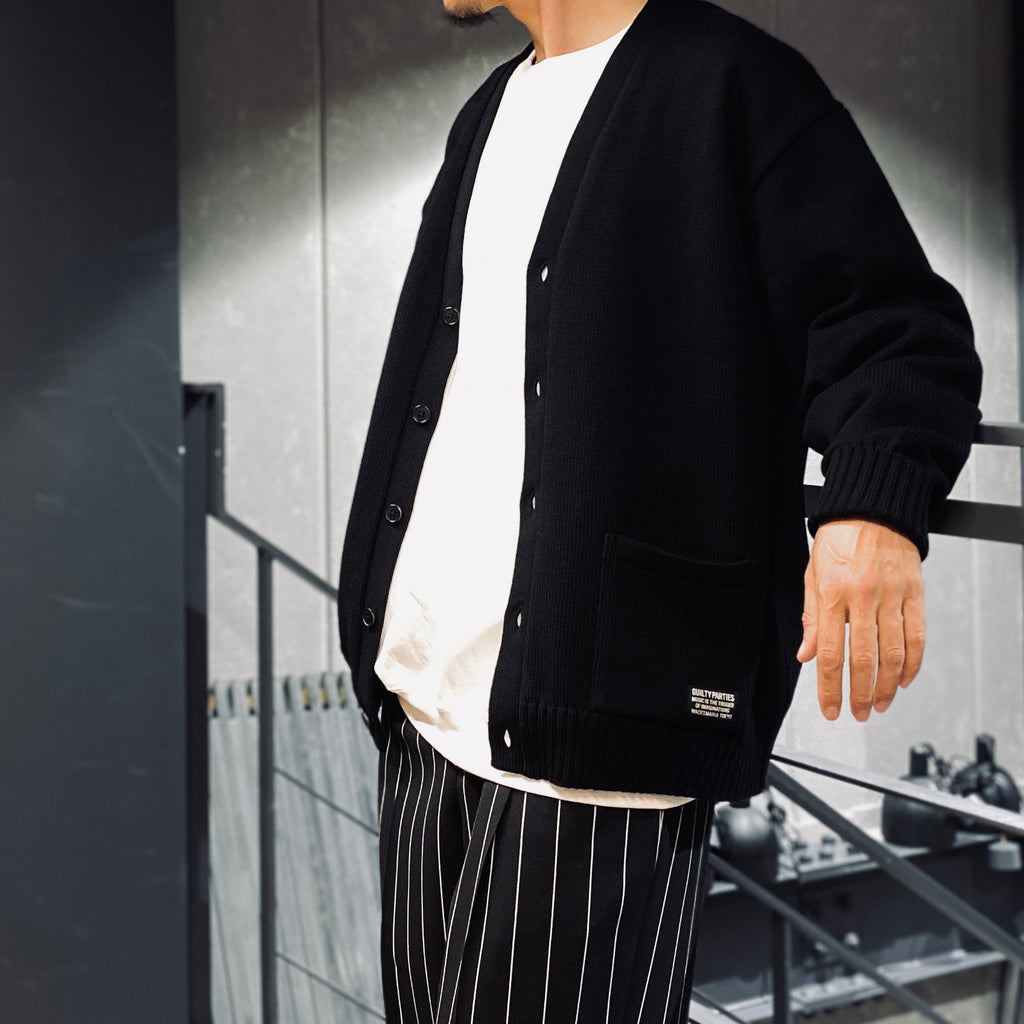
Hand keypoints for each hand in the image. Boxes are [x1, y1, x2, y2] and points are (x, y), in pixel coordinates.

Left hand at [796, 519, 924, 721]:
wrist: (872, 508)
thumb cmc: (839, 540)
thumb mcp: (812, 575)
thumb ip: (811, 618)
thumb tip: (807, 655)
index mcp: (832, 593)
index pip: (831, 653)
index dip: (830, 687)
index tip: (831, 709)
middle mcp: (862, 597)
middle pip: (864, 659)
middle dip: (861, 694)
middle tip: (859, 713)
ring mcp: (892, 596)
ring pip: (893, 653)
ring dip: (888, 686)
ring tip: (881, 703)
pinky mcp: (915, 593)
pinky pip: (917, 636)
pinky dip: (913, 663)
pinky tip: (905, 679)